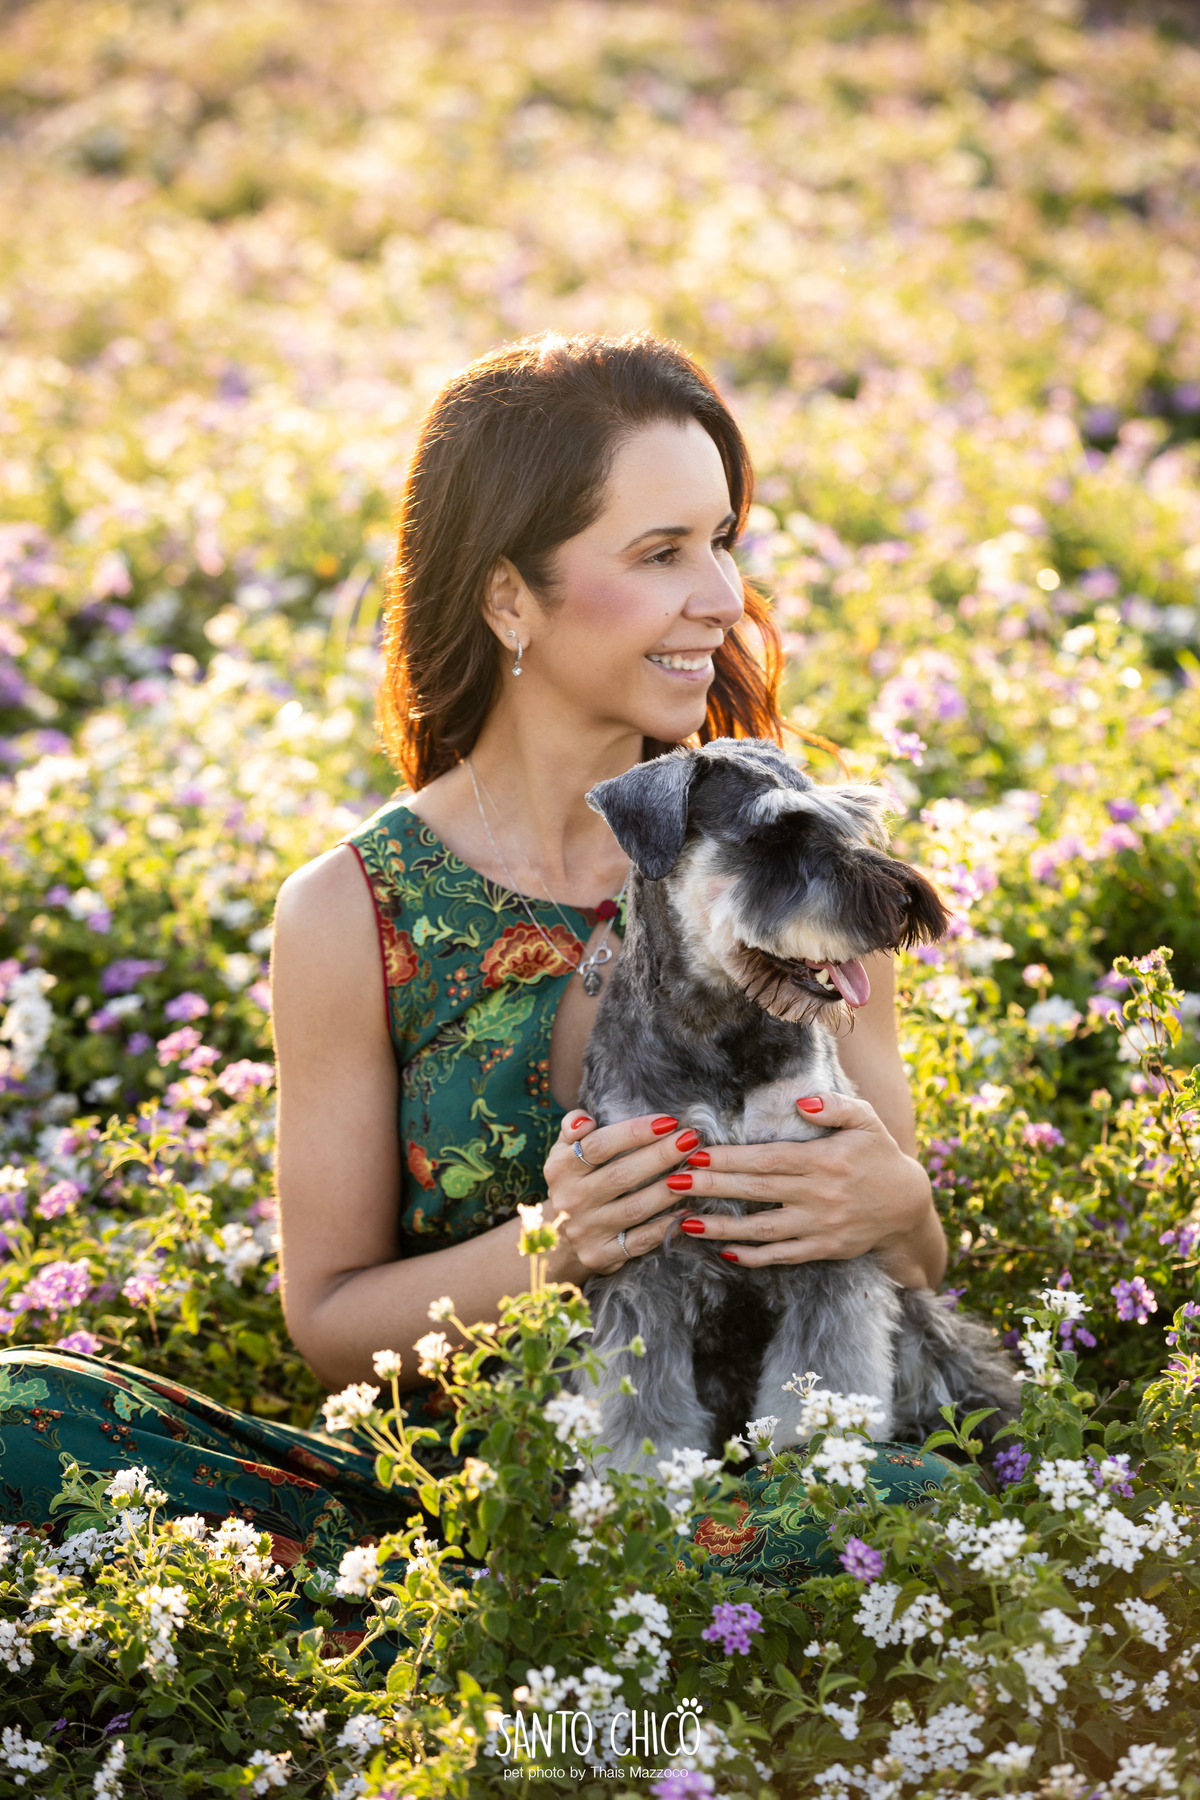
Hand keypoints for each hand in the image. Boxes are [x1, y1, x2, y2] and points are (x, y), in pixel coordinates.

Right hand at [542, 1111, 698, 1279]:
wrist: (559, 1237)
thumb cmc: (574, 1181)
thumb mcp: (564, 1150)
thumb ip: (573, 1126)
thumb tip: (585, 1120)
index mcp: (561, 1169)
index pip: (599, 1145)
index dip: (635, 1132)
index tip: (669, 1121)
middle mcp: (571, 1200)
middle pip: (622, 1175)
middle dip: (661, 1155)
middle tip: (691, 1139)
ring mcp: (586, 1230)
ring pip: (635, 1208)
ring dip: (669, 1189)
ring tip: (696, 1171)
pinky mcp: (600, 1255)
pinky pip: (639, 1241)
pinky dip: (665, 1227)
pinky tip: (688, 1211)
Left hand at [660, 1092, 942, 1284]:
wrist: (907, 1205)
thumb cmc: (878, 1154)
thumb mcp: (865, 1120)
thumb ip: (834, 1106)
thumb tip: (802, 1102)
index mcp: (824, 1160)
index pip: (767, 1160)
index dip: (729, 1159)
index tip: (695, 1154)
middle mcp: (819, 1194)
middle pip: (756, 1191)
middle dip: (712, 1188)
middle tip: (674, 1183)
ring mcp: (820, 1225)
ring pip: (763, 1230)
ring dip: (723, 1228)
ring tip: (686, 1223)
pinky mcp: (823, 1248)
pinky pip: (783, 1255)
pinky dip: (754, 1256)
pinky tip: (725, 1252)